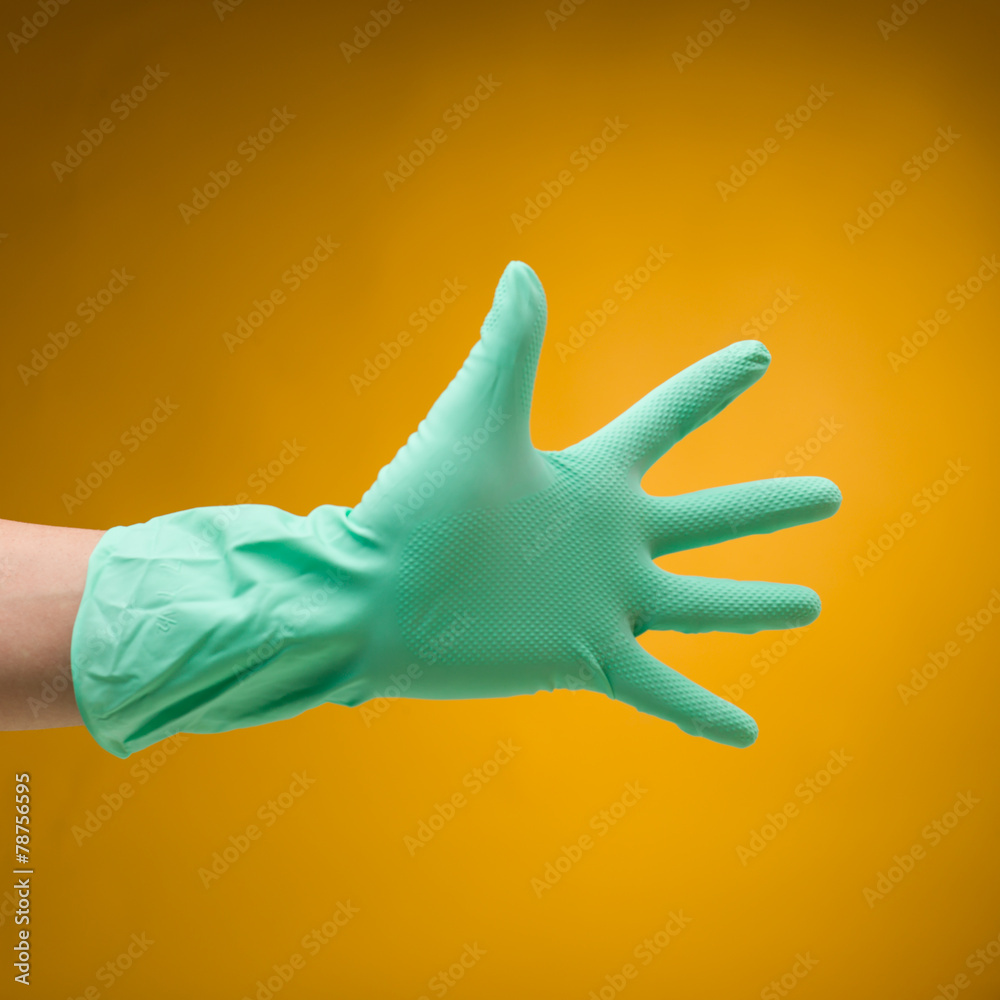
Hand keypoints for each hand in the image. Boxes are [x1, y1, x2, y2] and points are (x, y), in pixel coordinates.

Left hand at [348, 261, 840, 746]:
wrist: (374, 597)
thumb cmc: (417, 505)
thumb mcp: (477, 423)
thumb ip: (510, 351)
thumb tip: (522, 269)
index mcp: (591, 478)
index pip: (669, 419)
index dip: (714, 386)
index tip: (758, 355)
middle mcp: (610, 539)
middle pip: (714, 516)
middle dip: (772, 505)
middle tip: (831, 494)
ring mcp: (603, 601)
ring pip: (705, 604)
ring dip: (759, 607)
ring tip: (813, 604)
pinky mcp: (585, 657)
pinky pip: (660, 691)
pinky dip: (704, 714)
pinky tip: (750, 736)